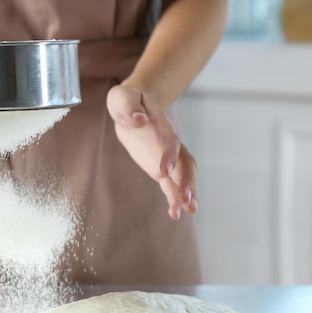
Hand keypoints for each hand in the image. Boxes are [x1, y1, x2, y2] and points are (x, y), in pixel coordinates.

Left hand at [106, 84, 197, 219]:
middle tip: (187, 199)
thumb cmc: (127, 100)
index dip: (169, 155)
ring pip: (182, 177)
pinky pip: (170, 185)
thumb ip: (129, 106)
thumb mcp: (122, 98)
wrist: (132, 107)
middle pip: (184, 163)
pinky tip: (175, 214)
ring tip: (189, 210)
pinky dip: (173, 199)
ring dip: (186, 193)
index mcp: (162, 126)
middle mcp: (169, 144)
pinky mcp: (160, 168)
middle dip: (186, 181)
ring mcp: (167, 158)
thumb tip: (138, 119)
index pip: (170, 142)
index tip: (165, 170)